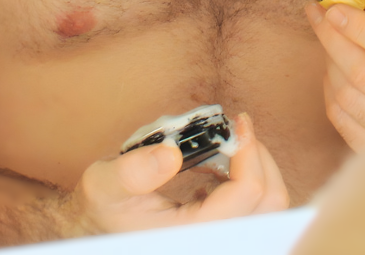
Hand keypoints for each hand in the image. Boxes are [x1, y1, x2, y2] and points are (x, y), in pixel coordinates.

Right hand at [63, 113, 288, 234]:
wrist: (94, 233)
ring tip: (230, 148)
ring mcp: (217, 242)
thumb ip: (132, 171)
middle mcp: (212, 244)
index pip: (247, 194)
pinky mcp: (219, 236)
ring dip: (257, 170)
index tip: (238, 121)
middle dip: (261, 158)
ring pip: (268, 210)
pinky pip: (254, 213)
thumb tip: (172, 155)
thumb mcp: (104, 185)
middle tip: (239, 130)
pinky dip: (248, 184)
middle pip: (270, 204)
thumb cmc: (101, 210)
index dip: (250, 150)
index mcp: (192, 236)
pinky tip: (218, 169)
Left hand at [306, 0, 364, 151]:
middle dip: (332, 38)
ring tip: (331, 38)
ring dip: (329, 60)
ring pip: (346, 94)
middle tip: (315, 11)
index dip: (358, 28)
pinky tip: (335, 68)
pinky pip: (338, 115)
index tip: (331, 6)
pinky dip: (329, 87)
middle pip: (363, 73)